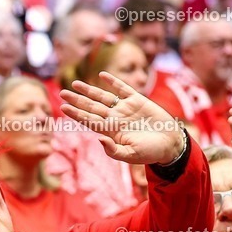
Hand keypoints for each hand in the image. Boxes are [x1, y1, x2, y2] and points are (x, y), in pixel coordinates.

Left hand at [60, 73, 183, 164]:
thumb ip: (113, 150)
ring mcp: (125, 109)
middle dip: (77, 100)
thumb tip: (98, 138)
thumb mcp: (130, 156)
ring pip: (103, 97)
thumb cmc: (149, 153)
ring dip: (89, 90)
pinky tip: (101, 75)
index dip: (76, 114)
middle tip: (61, 93)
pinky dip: (113, 81)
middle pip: (91, 107)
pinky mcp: (138, 100)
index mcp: (111, 132)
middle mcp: (115, 119)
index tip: (63, 107)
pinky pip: (122, 89)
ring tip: (74, 84)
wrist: (169, 144)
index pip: (89, 120)